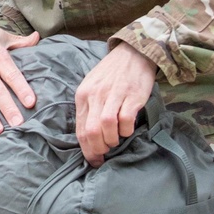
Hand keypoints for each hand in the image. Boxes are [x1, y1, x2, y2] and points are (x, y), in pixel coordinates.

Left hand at [74, 41, 157, 166]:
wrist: (132, 53)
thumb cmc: (112, 73)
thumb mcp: (92, 87)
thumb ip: (89, 108)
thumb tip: (89, 137)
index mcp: (83, 94)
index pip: (80, 129)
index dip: (86, 150)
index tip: (93, 160)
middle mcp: (96, 94)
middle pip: (91, 131)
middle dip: (98, 149)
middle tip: (105, 155)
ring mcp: (114, 94)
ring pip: (106, 126)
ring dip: (112, 140)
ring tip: (116, 141)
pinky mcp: (132, 95)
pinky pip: (126, 119)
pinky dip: (126, 130)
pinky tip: (127, 129)